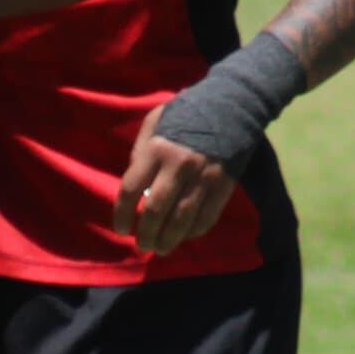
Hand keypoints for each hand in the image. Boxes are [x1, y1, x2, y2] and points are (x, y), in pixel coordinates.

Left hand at [115, 114, 237, 257]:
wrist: (232, 106)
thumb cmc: (187, 113)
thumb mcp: (156, 121)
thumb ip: (141, 150)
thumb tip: (137, 185)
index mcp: (157, 149)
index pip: (131, 189)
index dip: (123, 214)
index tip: (121, 229)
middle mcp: (179, 166)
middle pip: (156, 211)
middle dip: (146, 234)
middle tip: (142, 244)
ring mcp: (203, 177)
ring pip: (182, 221)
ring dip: (169, 240)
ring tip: (161, 248)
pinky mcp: (223, 185)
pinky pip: (206, 217)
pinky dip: (194, 232)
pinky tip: (185, 236)